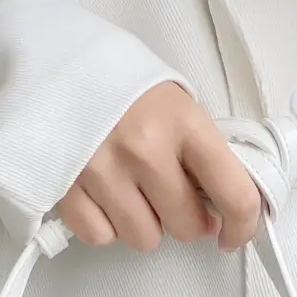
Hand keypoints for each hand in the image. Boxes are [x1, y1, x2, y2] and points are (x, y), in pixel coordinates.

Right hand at [56, 81, 262, 252]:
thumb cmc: (122, 85)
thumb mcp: (175, 101)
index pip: (234, 193)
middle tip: (174, 202)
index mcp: (183, 121)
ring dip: (144, 224)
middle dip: (186, 222)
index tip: (234, 234)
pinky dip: (105, 225)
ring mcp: (103, 171)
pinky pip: (101, 237)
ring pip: (144, 239)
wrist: (54, 58)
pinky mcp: (67, 188)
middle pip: (186, 227)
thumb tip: (220, 204)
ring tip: (133, 192)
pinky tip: (104, 196)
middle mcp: (145, 148)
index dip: (241, 226)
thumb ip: (200, 150)